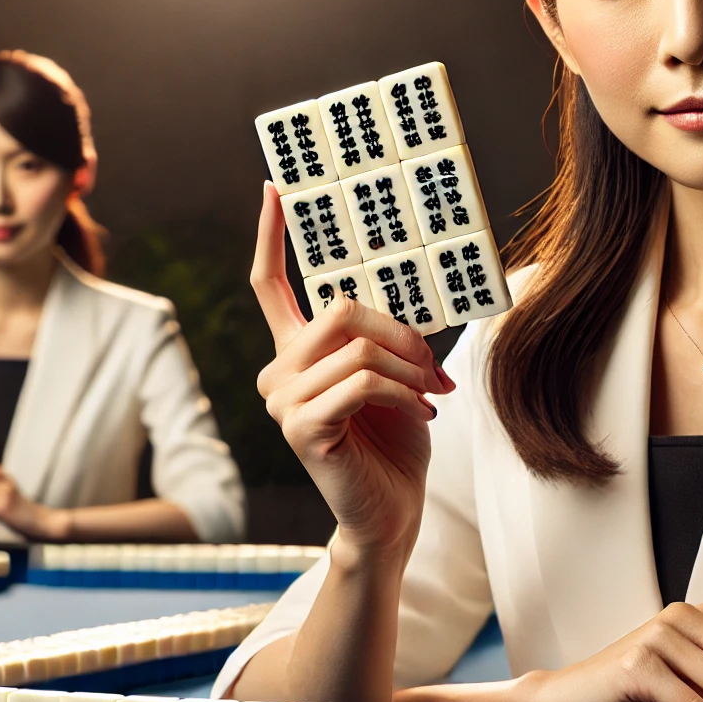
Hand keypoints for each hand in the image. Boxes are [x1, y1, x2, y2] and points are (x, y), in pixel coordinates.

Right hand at [251, 182, 452, 558]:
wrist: (391, 513)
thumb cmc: (394, 443)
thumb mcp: (393, 375)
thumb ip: (382, 336)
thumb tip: (403, 302)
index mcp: (295, 353)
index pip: (269, 285)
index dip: (271, 235)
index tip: (275, 188)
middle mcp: (279, 372)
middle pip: (338, 308)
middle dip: (397, 330)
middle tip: (433, 362)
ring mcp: (285, 402)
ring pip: (358, 347)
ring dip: (409, 367)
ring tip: (432, 391)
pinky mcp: (303, 429)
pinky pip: (363, 383)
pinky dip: (404, 392)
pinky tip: (422, 412)